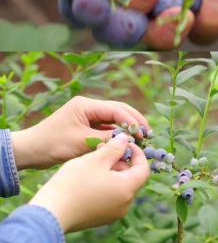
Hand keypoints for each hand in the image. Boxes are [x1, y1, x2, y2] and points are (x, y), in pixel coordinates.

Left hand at [11, 96, 148, 168]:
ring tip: (142, 137)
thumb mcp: (82, 142)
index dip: (132, 121)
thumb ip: (106, 139)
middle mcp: (88, 107)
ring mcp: (87, 116)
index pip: (116, 109)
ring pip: (114, 119)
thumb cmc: (53, 144)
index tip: (143, 133)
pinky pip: (106, 128)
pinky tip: (127, 142)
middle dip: (134, 121)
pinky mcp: (86, 126)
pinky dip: (117, 134)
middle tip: (148, 133)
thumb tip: (128, 141)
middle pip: (118, 110)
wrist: (30, 152)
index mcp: (86, 105)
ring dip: (127, 128)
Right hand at [29, 133, 149, 231]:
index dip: (137, 153)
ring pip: (120, 187)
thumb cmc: (73, 183)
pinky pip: (110, 197)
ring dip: (112, 172)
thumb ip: (114, 148)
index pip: (143, 168)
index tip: (124, 143)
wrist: (49, 213)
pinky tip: (89, 177)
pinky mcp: (101, 217)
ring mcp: (113, 213)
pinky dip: (105, 184)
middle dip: (121, 161)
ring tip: (94, 161)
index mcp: (128, 189)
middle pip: (131, 177)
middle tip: (105, 150)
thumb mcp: (95, 160)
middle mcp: (125, 204)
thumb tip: (125, 139)